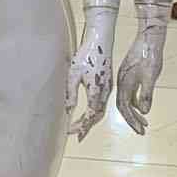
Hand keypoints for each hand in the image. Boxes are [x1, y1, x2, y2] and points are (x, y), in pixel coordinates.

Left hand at [65, 8, 117, 140]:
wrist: (100, 41)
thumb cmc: (86, 55)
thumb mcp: (73, 74)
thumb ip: (70, 93)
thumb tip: (68, 109)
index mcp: (97, 90)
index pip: (90, 115)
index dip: (82, 125)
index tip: (72, 132)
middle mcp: (105, 91)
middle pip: (97, 115)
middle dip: (87, 126)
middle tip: (76, 134)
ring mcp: (109, 87)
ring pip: (101, 109)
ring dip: (91, 120)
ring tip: (80, 128)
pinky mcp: (108, 83)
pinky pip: (102, 102)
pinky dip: (95, 111)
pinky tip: (89, 112)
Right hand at [114, 24, 166, 135]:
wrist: (148, 38)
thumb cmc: (149, 55)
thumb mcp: (151, 75)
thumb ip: (146, 94)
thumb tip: (144, 111)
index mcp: (124, 83)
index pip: (124, 107)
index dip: (132, 120)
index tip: (140, 130)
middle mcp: (122, 82)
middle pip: (123, 106)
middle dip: (132, 120)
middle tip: (142, 131)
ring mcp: (125, 79)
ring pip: (126, 101)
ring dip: (134, 113)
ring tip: (144, 123)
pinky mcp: (130, 75)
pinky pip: (130, 94)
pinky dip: (135, 103)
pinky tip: (143, 108)